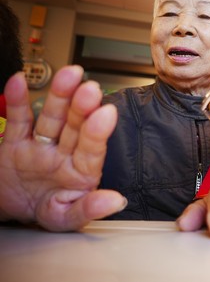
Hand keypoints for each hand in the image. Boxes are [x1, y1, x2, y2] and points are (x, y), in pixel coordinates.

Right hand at [0, 66, 125, 230]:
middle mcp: (63, 152)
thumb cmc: (45, 211)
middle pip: (74, 126)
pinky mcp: (16, 141)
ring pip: (51, 117)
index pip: (91, 150)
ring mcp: (41, 144)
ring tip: (70, 74)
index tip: (107, 113)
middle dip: (82, 107)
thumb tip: (117, 200)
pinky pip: (18, 118)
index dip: (98, 132)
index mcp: (80, 170)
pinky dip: (17, 99)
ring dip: (59, 96)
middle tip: (91, 88)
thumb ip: (88, 210)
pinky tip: (20, 81)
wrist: (8, 210)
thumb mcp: (64, 217)